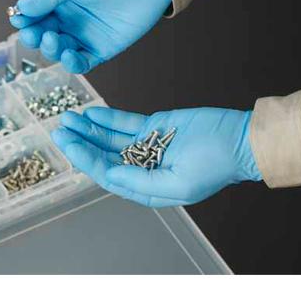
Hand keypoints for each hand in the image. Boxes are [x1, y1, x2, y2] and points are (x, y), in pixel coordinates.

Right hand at [9, 0, 171, 73]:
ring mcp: (86, 37)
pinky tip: (68, 56)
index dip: (26, 20)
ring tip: (52, 40)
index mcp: (61, 3)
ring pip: (61, 51)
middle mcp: (71, 22)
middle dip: (36, 37)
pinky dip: (73, 63)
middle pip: (45, 36)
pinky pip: (84, 62)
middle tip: (33, 33)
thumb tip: (21, 7)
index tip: (18, 19)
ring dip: (52, 50)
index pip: (36, 16)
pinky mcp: (103, 49)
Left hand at [51, 106, 261, 206]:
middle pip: (103, 156)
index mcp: (147, 187)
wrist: (239, 138)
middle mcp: (141, 168)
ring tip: (68, 119)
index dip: (86, 160)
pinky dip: (106, 118)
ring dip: (89, 130)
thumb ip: (141, 181)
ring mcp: (145, 146)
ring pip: (109, 139)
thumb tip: (109, 174)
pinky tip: (90, 113)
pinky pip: (123, 123)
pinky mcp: (152, 127)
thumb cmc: (216, 164)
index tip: (69, 145)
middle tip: (60, 131)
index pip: (108, 174)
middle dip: (81, 144)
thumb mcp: (180, 182)